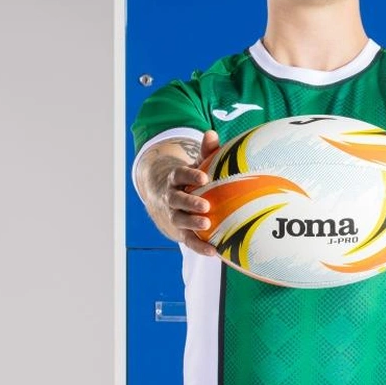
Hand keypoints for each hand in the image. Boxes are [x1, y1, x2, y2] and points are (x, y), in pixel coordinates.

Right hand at [160, 130, 220, 256]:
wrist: (170, 199)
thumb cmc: (191, 179)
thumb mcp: (197, 164)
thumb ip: (206, 151)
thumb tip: (211, 133)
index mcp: (175, 180)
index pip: (179, 176)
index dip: (189, 176)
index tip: (203, 177)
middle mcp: (171, 198)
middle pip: (177, 201)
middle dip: (189, 203)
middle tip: (205, 206)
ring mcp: (174, 216)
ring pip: (179, 220)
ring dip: (192, 224)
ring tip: (207, 224)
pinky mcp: (181, 231)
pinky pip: (189, 240)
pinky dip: (199, 246)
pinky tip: (215, 252)